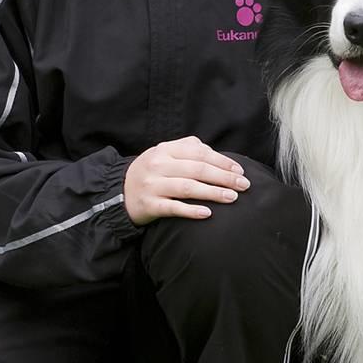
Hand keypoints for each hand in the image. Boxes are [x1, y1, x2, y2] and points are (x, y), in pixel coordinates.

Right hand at [123, 136, 250, 225]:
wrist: (119, 191)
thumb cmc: (152, 172)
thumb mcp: (165, 154)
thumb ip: (188, 149)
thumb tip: (216, 154)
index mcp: (165, 150)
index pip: (199, 153)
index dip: (222, 162)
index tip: (240, 171)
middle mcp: (158, 165)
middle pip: (197, 170)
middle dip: (224, 177)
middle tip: (244, 185)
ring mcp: (153, 185)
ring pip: (187, 188)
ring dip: (212, 193)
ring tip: (232, 198)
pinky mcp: (149, 205)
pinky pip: (173, 208)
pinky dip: (191, 210)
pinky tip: (208, 213)